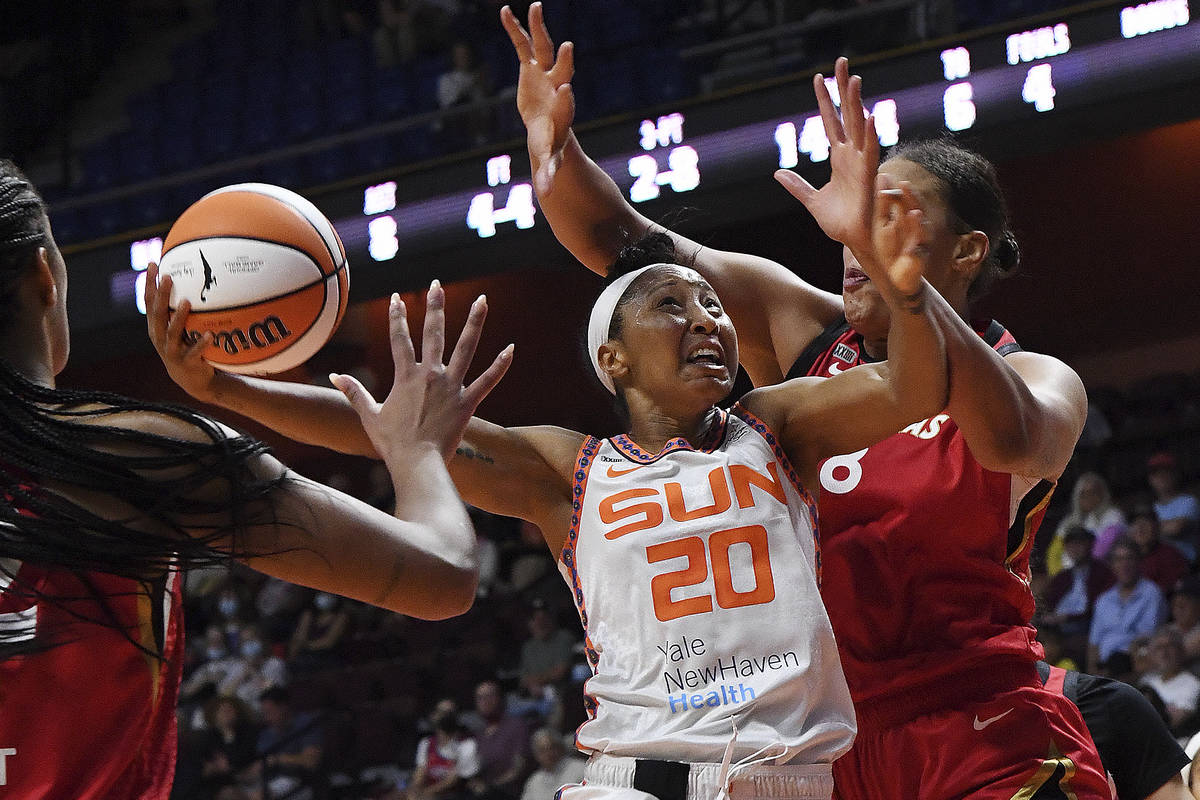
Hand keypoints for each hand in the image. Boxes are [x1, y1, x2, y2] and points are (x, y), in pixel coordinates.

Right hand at [144, 262, 220, 401]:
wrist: (190, 379)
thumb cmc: (185, 347)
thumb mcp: (179, 329)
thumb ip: (180, 310)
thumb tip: (194, 280)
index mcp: (156, 327)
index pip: (149, 302)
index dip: (150, 283)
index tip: (153, 264)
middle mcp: (160, 338)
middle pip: (158, 314)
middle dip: (161, 295)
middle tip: (168, 277)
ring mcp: (172, 352)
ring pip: (173, 333)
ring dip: (179, 317)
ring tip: (187, 301)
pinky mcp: (186, 363)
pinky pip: (194, 352)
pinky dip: (201, 344)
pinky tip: (209, 335)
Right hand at [330, 281, 512, 463]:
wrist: (416, 463)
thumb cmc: (392, 443)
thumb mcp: (369, 416)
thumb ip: (354, 392)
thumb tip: (333, 375)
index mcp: (406, 377)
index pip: (400, 339)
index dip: (397, 316)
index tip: (397, 297)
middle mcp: (430, 375)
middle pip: (433, 333)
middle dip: (435, 306)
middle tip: (437, 285)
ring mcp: (451, 386)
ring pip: (466, 347)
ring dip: (475, 322)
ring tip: (483, 300)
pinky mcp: (468, 402)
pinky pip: (488, 381)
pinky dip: (500, 365)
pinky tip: (511, 348)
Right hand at [501, 2, 575, 196]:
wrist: (549, 127)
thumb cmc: (549, 144)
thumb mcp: (548, 159)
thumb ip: (548, 172)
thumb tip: (546, 193)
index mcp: (561, 112)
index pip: (566, 105)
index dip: (565, 98)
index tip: (565, 89)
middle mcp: (556, 88)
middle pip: (562, 73)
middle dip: (564, 62)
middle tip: (568, 48)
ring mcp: (544, 74)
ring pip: (544, 49)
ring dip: (539, 29)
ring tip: (536, 7)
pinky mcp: (531, 67)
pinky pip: (522, 45)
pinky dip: (514, 29)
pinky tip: (504, 11)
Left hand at [774, 57, 878, 252]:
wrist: (856, 242)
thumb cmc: (841, 223)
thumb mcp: (812, 202)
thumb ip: (796, 186)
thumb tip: (777, 173)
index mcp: (839, 158)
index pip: (830, 121)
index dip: (825, 100)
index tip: (818, 77)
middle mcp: (852, 155)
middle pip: (847, 114)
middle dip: (843, 89)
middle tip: (841, 61)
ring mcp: (862, 163)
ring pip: (859, 126)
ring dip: (857, 103)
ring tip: (854, 79)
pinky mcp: (869, 177)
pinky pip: (871, 152)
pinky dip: (870, 135)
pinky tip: (869, 116)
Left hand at [869, 175, 928, 298]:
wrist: (897, 276)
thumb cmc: (890, 248)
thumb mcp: (882, 224)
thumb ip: (883, 203)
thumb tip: (882, 176)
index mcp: (907, 217)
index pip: (905, 200)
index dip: (899, 190)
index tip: (888, 177)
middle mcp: (917, 227)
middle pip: (915, 209)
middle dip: (910, 198)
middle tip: (903, 184)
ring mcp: (920, 242)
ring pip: (920, 229)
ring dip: (917, 219)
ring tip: (912, 210)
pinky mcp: (919, 258)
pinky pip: (918, 251)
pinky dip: (916, 244)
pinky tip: (913, 238)